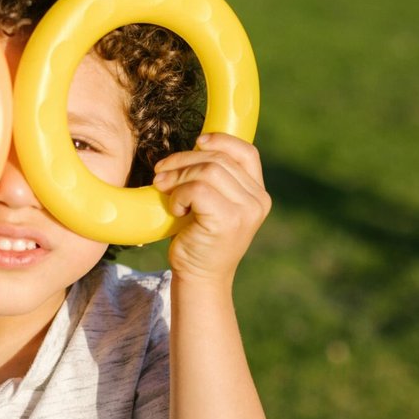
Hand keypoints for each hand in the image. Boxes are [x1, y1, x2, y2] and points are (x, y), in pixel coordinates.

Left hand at [151, 133, 271, 284]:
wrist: (200, 278)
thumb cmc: (200, 239)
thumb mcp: (213, 204)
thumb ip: (214, 179)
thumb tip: (195, 146)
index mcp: (257, 194)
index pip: (247, 153)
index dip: (222, 140)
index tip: (197, 141)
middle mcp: (257, 201)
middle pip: (218, 159)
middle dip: (183, 160)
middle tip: (160, 172)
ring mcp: (246, 211)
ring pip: (207, 171)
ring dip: (177, 177)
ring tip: (163, 189)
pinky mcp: (228, 220)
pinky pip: (198, 189)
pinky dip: (179, 194)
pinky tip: (175, 208)